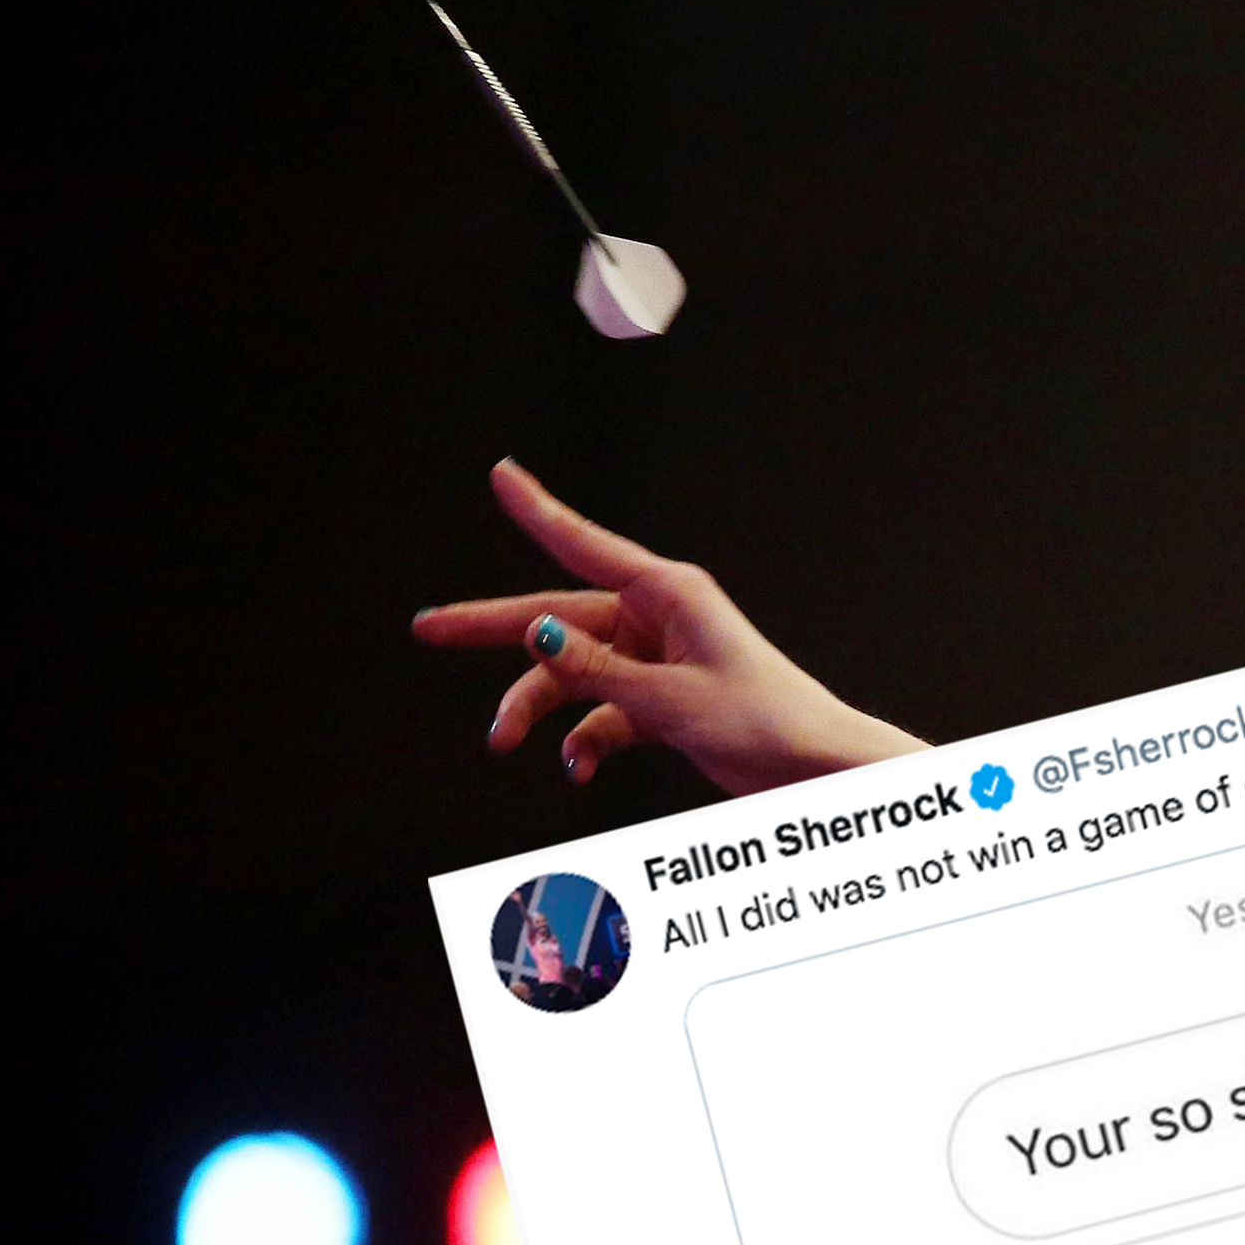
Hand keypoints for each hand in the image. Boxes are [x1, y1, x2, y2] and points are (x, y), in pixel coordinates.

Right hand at [413, 459, 925, 793]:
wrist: (819, 772)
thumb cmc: (766, 724)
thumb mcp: (670, 700)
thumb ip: (596, 672)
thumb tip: (536, 633)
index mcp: (669, 595)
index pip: (584, 546)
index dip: (537, 511)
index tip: (500, 473)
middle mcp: (659, 618)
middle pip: (558, 618)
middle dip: (493, 630)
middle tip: (426, 628)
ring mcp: (659, 659)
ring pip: (574, 673)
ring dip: (537, 707)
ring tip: (502, 741)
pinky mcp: (664, 700)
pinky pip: (603, 712)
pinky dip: (585, 740)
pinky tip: (576, 768)